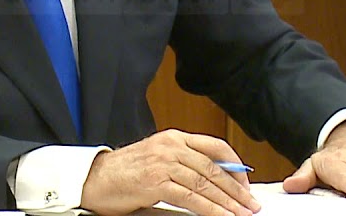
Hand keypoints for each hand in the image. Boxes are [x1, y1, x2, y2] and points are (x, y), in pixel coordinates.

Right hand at [81, 129, 260, 215]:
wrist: (95, 179)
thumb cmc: (124, 172)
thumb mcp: (158, 158)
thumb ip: (183, 162)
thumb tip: (214, 179)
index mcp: (174, 137)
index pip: (215, 146)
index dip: (235, 165)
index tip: (246, 183)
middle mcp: (171, 146)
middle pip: (214, 168)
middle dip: (236, 189)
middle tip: (250, 204)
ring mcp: (164, 162)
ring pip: (205, 184)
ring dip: (228, 202)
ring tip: (242, 214)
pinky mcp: (156, 181)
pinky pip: (191, 197)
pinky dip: (210, 209)